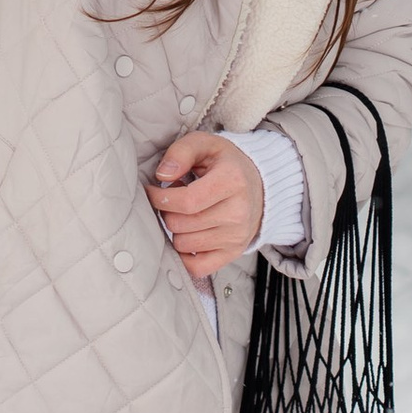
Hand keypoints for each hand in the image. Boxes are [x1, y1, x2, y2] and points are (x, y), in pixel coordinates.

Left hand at [147, 132, 264, 284]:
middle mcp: (238, 212)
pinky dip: (185, 255)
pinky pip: (197, 268)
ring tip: (184, 214)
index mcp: (232, 181)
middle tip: (171, 200)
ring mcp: (237, 236)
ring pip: (184, 245)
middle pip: (181, 224)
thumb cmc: (225, 164)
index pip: (187, 201)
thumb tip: (162, 175)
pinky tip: (187, 235)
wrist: (259, 186)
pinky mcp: (233, 253)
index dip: (160, 198)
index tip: (152, 190)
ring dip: (175, 230)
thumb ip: (181, 152)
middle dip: (166, 212)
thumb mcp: (205, 145)